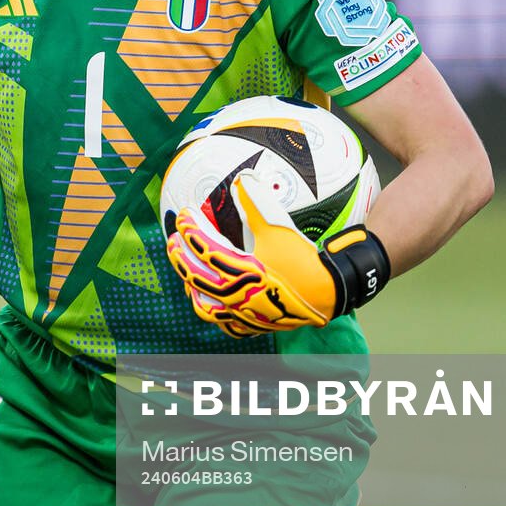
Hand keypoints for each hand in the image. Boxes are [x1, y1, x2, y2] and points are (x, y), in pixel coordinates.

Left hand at [165, 174, 390, 335]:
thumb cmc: (304, 260)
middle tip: (173, 240)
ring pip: (206, 307)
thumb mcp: (280, 227)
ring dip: (193, 288)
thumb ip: (257, 202)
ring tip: (187, 275)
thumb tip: (241, 178)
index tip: (185, 215)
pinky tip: (215, 303)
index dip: (191, 229)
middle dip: (180, 256)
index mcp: (240, 270)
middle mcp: (237, 296)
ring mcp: (244, 314)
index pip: (204, 247)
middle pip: (196, 277)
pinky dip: (217, 314)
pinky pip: (228, 326)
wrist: (331, 291)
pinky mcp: (256, 326)